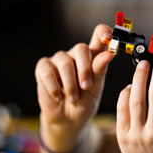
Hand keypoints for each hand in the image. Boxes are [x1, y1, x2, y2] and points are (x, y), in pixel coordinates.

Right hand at [35, 24, 113, 151]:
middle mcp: (77, 55)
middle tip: (86, 87)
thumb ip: (100, 71)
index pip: (99, 36)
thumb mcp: (96, 89)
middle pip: (81, 48)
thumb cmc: (85, 102)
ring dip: (70, 84)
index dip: (104, 33)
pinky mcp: (43, 68)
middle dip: (85, 70)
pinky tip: (59, 96)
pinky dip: (54, 86)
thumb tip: (108, 55)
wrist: (68, 119)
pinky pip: (47, 71)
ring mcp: (59, 60)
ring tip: (73, 98)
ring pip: (65, 62)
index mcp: (94, 57)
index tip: (109, 36)